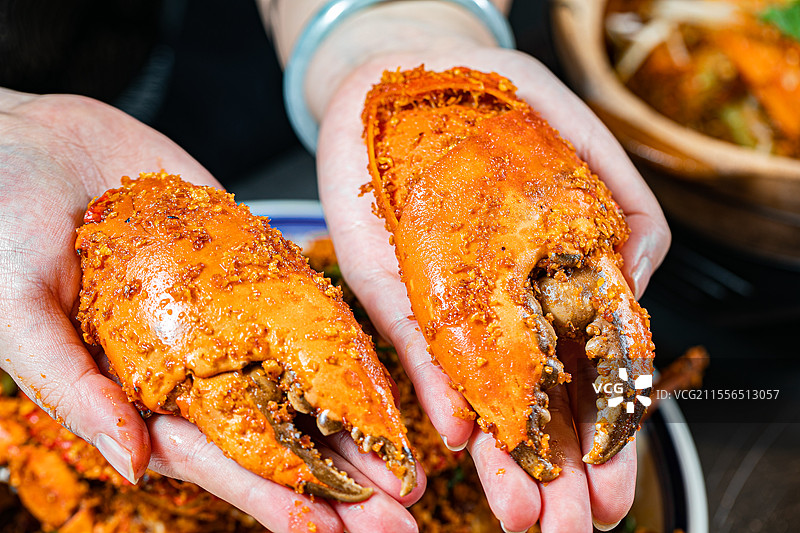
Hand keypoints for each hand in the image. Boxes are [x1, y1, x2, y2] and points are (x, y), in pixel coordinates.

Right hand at [0, 89, 422, 532]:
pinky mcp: (244, 264)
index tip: (324, 529)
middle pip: (275, 433)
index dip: (269, 496)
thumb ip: (75, 389)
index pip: (217, 458)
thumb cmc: (2, 229)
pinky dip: (339, 340)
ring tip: (403, 461)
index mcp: (141, 389)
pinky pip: (300, 306)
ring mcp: (224, 314)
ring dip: (351, 422)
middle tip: (396, 513)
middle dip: (334, 478)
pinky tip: (380, 373)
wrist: (32, 145)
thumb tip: (134, 464)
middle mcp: (193, 361)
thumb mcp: (18, 315)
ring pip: (298, 379)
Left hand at [316, 48, 669, 531]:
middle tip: (573, 527)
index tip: (615, 488)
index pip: (594, 373)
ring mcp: (453, 300)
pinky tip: (459, 445)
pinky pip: (420, 345)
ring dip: (507, 459)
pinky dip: (440, 394)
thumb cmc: (506, 99)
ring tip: (527, 517)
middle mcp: (510, 303)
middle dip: (559, 471)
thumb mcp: (591, 143)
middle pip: (541, 402)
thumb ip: (632, 214)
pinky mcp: (397, 285)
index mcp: (564, 279)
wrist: (412, 68)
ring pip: (484, 391)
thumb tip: (637, 292)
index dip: (607, 437)